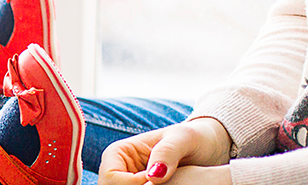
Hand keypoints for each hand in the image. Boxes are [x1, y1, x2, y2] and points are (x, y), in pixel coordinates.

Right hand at [98, 118, 231, 184]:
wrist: (206, 148)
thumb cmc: (193, 137)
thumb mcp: (183, 138)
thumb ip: (167, 152)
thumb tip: (153, 176)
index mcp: (117, 152)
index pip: (111, 177)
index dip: (132, 183)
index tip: (160, 180)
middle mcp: (117, 169)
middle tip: (166, 184)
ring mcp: (127, 181)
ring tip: (170, 184)